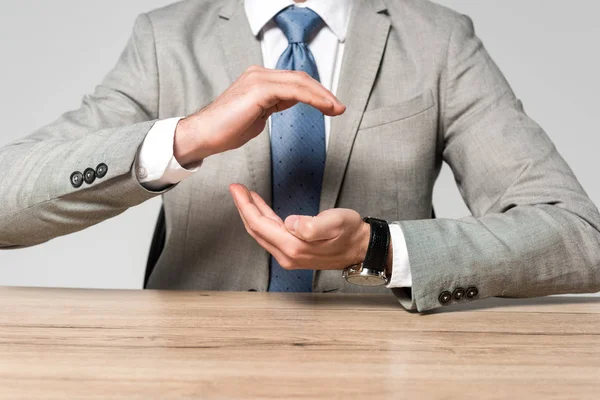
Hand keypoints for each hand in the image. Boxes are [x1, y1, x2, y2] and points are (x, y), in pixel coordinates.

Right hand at [173, 66, 345, 165]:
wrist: (204, 135)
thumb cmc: (225, 130)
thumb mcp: (258, 116)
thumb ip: (274, 105)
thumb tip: (289, 103)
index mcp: (259, 80)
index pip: (294, 81)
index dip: (315, 92)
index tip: (330, 106)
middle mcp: (259, 74)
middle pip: (300, 78)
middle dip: (323, 93)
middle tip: (339, 107)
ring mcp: (259, 79)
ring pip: (300, 82)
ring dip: (322, 96)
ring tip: (336, 108)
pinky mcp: (260, 89)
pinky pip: (293, 91)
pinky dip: (312, 98)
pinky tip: (323, 107)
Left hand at [229, 183, 371, 270]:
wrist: (362, 248)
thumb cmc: (350, 233)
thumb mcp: (335, 223)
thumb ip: (312, 226)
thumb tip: (290, 223)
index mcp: (294, 247)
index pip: (259, 225)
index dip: (245, 205)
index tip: (237, 189)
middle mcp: (288, 255)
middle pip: (256, 230)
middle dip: (244, 208)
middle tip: (236, 188)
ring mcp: (290, 256)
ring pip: (261, 233)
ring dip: (251, 213)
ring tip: (245, 196)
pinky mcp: (294, 253)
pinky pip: (270, 235)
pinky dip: (262, 220)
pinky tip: (262, 210)